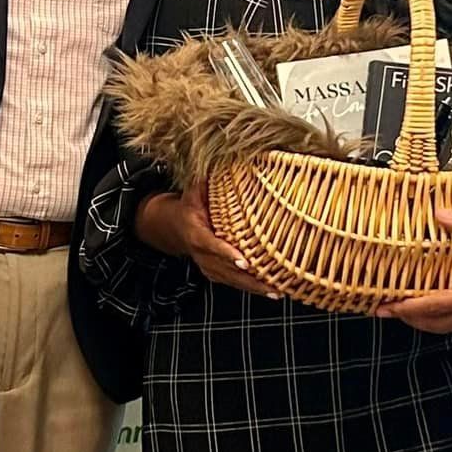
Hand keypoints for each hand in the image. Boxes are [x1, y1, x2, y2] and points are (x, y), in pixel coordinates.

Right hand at [135, 183, 278, 296]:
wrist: (174, 227)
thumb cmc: (189, 205)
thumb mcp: (193, 190)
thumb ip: (207, 180)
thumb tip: (226, 160)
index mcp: (195, 232)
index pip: (211, 244)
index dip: (226, 253)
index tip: (244, 260)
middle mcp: (201, 253)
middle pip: (226, 269)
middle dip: (249, 278)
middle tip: (271, 283)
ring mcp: (207, 266)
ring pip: (232, 280)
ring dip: (254, 287)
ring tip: (277, 291)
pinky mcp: (214, 273)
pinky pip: (233, 283)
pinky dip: (251, 288)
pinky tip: (271, 291)